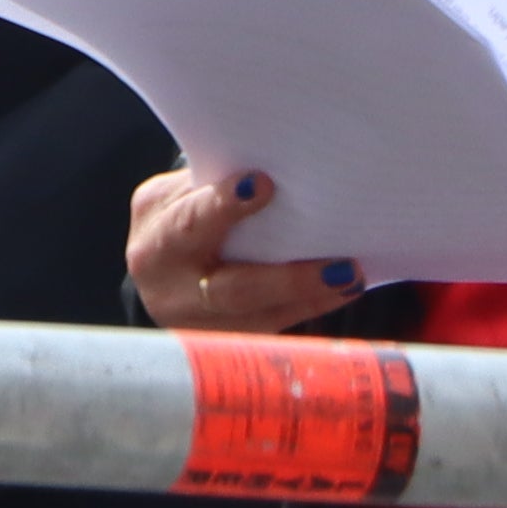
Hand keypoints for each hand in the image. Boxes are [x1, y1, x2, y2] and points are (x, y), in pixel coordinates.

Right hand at [123, 166, 370, 333]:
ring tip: (351, 278)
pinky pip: (271, 327)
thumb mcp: (176, 197)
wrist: (156, 274)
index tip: (263, 184)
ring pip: (259, 316)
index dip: (223, 207)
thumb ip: (210, 188)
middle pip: (231, 289)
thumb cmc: (177, 217)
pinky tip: (340, 291)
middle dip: (287, 279)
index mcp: (156, 238)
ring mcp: (197, 323)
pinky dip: (308, 307)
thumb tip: (274, 165)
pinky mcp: (222, 342)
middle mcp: (170, 288)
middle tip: (340, 265)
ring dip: (310, 297)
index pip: (189, 223)